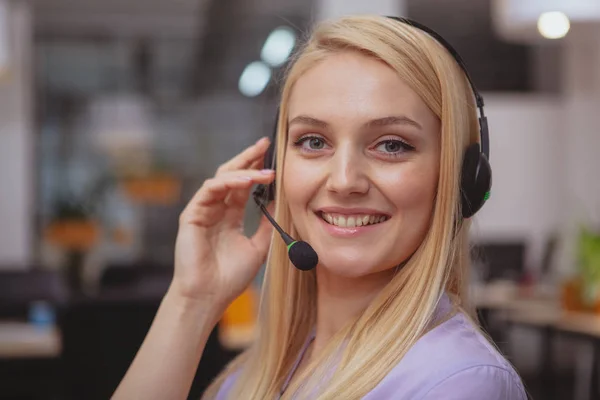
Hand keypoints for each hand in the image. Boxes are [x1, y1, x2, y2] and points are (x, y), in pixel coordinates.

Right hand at [170, 137, 273, 313]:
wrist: (209, 297)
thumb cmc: (230, 277)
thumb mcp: (258, 247)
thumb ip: (267, 224)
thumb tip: (281, 203)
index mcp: (230, 216)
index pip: (244, 185)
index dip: (257, 169)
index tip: (275, 156)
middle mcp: (216, 209)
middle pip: (232, 174)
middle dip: (248, 158)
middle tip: (266, 144)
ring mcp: (202, 210)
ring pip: (221, 178)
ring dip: (243, 171)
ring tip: (265, 170)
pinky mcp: (192, 215)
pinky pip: (209, 190)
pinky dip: (228, 182)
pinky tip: (246, 181)